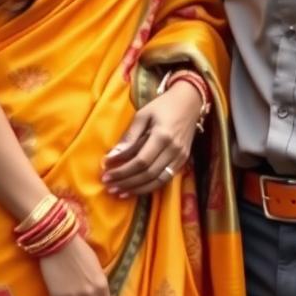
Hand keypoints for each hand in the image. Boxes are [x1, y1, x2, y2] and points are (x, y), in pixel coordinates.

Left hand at [101, 81, 202, 196]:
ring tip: (119, 192)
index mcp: (162, 136)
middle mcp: (173, 150)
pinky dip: (150, 187)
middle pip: (148, 174)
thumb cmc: (163, 106)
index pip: (140, 161)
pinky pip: (165, 179)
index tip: (106, 174)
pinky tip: (136, 189)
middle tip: (109, 186)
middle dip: (126, 182)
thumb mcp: (143, 115)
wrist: (189, 102)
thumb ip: (129, 137)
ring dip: (137, 189)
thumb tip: (112, 156)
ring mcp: (180, 157)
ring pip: (157, 181)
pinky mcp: (183, 161)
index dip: (122, 171)